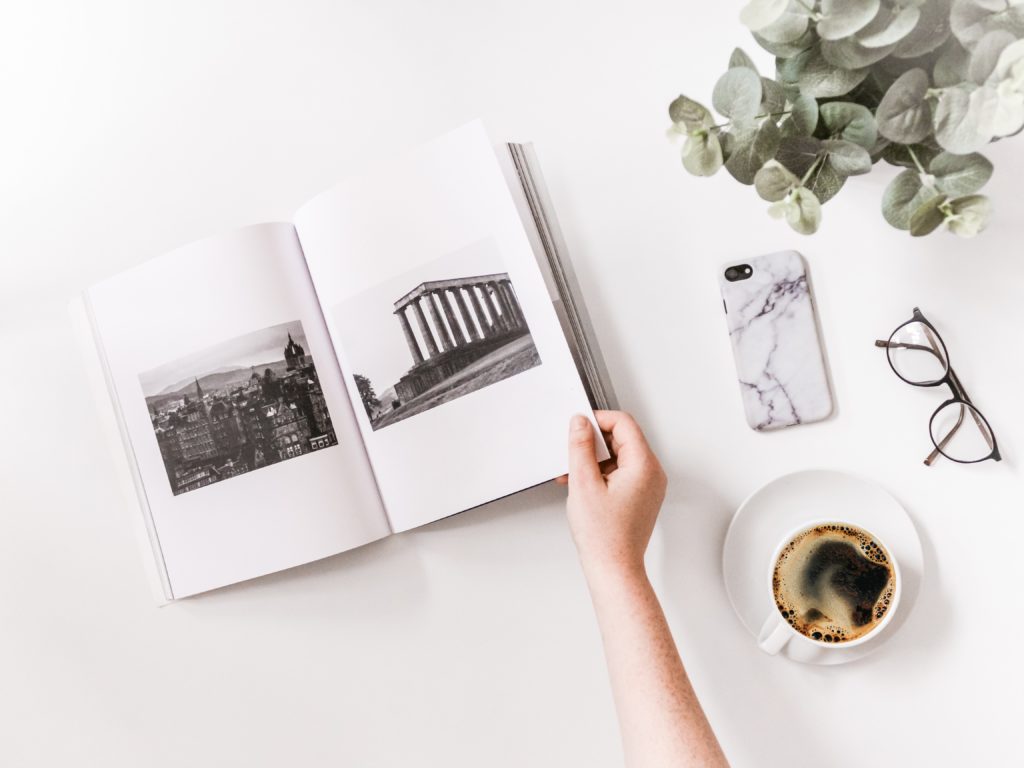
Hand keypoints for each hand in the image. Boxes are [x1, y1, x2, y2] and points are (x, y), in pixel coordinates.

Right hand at [557, 411, 666, 576]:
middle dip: (593, 444)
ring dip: (595, 460)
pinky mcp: (642, 496)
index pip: (623, 423)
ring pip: (620, 456)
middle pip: (622, 438)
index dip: (598, 420)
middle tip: (572, 456)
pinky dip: (602, 474)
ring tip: (574, 477)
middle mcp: (652, 473)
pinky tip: (584, 487)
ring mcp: (649, 486)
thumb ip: (581, 446)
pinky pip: (622, 473)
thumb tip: (580, 423)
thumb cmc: (604, 536)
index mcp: (644, 465)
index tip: (578, 426)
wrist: (614, 568)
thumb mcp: (583, 483)